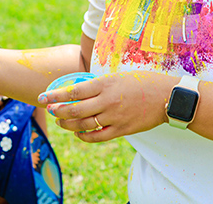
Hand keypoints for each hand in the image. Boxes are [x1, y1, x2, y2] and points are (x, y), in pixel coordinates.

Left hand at [38, 71, 173, 142]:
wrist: (167, 97)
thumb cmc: (144, 82)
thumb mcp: (119, 76)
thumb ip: (100, 84)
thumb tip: (80, 90)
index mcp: (106, 84)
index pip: (74, 91)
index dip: (56, 95)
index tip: (44, 97)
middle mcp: (108, 101)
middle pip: (75, 110)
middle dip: (58, 111)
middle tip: (50, 110)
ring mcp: (115, 117)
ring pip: (84, 125)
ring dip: (68, 125)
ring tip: (61, 122)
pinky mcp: (122, 130)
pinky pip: (98, 137)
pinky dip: (84, 136)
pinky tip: (78, 134)